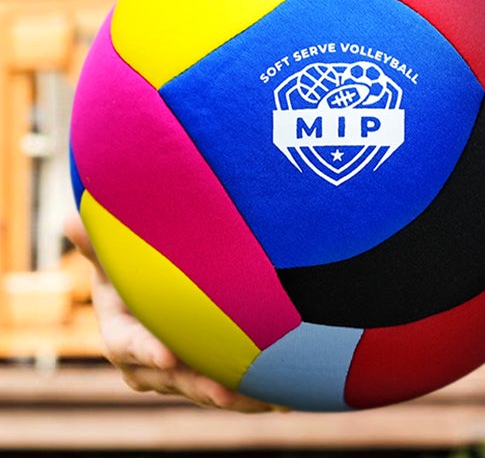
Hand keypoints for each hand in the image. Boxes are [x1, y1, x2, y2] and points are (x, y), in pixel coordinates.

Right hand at [63, 211, 287, 412]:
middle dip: (199, 385)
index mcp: (122, 337)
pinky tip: (282, 401)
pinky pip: (227, 391)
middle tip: (223, 389)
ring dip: (233, 396)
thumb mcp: (113, 260)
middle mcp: (148, 365)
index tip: (168, 355)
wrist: (147, 301)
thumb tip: (68, 218)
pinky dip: (252, 398)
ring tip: (263, 400)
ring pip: (204, 390)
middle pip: (175, 378)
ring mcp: (177, 376)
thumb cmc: (130, 276)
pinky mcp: (203, 378)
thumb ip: (98, 245)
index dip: (149, 351)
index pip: (132, 346)